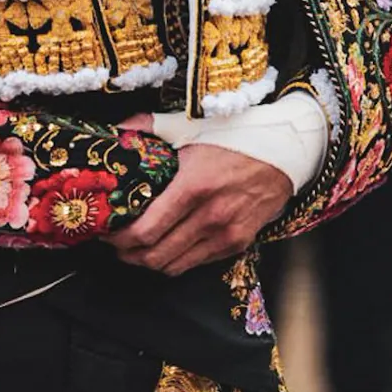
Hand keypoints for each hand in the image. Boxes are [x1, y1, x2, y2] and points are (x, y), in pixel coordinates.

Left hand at [109, 144, 292, 275]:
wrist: (285, 150)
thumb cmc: (235, 135)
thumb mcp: (190, 125)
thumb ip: (148, 127)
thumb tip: (115, 130)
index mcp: (193, 187)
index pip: (146, 231)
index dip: (119, 238)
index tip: (105, 230)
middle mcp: (210, 217)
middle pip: (155, 255)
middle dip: (127, 253)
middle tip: (113, 242)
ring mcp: (226, 234)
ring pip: (174, 266)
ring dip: (148, 261)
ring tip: (133, 247)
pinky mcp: (238, 243)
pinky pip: (196, 263)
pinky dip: (175, 259)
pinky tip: (164, 245)